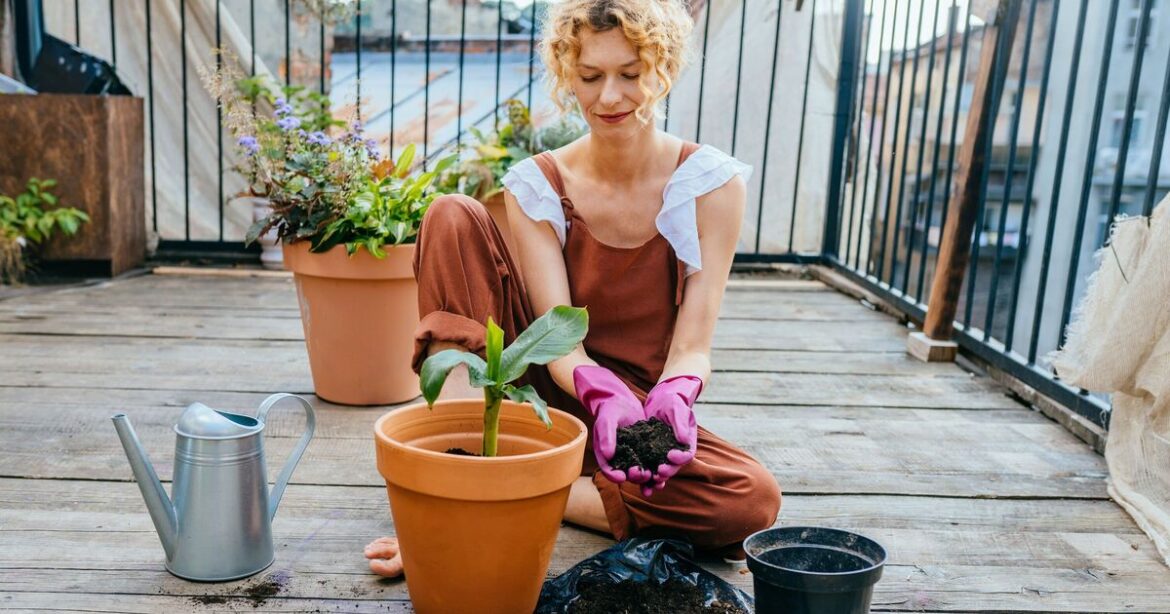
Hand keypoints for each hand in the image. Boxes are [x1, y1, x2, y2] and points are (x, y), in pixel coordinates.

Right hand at [573, 365, 649, 483]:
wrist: (622, 402)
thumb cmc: (610, 410)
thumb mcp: (607, 421)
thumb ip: (606, 436)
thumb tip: (608, 455)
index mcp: (605, 455)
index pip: (608, 470)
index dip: (614, 475)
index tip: (622, 477)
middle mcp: (619, 459)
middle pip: (626, 474)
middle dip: (634, 477)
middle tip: (642, 473)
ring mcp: (632, 456)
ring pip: (639, 471)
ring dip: (647, 476)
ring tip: (655, 476)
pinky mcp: (644, 451)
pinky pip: (650, 462)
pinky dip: (655, 468)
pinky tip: (663, 470)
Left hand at [641, 375, 701, 494]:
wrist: (659, 400)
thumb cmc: (671, 402)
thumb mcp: (676, 409)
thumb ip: (679, 423)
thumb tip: (683, 440)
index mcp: (687, 442)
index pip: (687, 454)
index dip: (679, 458)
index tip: (669, 455)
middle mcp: (677, 451)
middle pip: (675, 467)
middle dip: (667, 471)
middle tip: (659, 471)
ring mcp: (664, 454)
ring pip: (662, 471)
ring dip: (656, 479)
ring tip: (649, 483)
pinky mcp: (651, 455)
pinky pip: (650, 468)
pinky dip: (646, 478)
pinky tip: (641, 485)